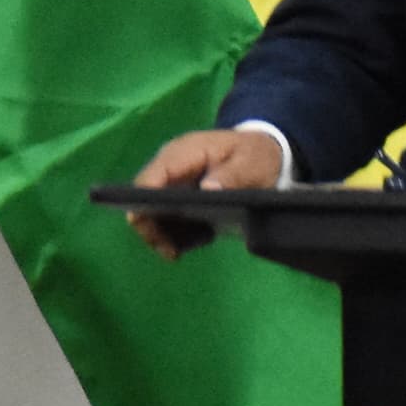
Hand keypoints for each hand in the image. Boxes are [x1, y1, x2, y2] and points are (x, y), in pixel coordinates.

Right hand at [130, 126, 284, 259]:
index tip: (149, 224)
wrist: (262, 154)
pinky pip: (162, 217)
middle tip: (170, 251)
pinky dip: (169, 233)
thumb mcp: (251, 164)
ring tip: (175, 252)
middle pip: (142, 196)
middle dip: (149, 225)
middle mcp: (170, 166)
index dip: (142, 199)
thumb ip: (232, 175)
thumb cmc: (255, 155)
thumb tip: (208, 190)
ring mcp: (171, 182)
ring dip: (158, 233)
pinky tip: (185, 244)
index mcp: (185, 153)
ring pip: (148, 210)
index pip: (152, 175)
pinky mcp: (176, 197)